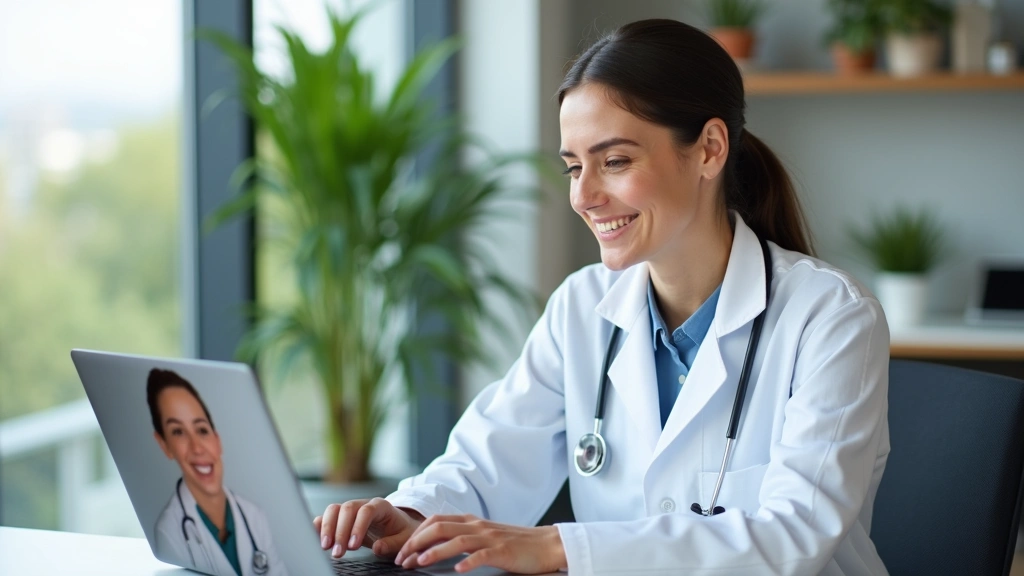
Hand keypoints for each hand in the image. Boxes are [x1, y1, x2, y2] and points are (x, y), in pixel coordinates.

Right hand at [313, 498, 423, 558]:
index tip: (353, 546)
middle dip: (340, 531)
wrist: (398, 525)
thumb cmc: (401, 531)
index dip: (358, 527)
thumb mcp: (404, 539)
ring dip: (327, 528)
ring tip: (325, 547)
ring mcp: (351, 509)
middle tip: (338, 552)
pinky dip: (320, 525)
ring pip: (334, 510)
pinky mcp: (342, 517)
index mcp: (381, 506)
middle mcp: (364, 504)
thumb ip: (392, 543)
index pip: (366, 511)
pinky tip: (317, 537)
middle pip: (347, 508)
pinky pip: (328, 516)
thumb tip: (377, 548)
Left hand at [394, 514, 566, 573]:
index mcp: (471, 521)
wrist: (547, 544)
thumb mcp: (485, 536)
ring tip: (419, 562)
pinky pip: (483, 555)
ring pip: (457, 539)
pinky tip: (458, 570)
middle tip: (402, 559)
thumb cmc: (515, 544)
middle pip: (440, 527)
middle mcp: (477, 526)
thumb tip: (436, 548)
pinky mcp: (503, 551)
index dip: (415, 535)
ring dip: (435, 551)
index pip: (435, 521)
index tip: (402, 551)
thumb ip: (464, 538)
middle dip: (416, 542)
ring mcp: (490, 537)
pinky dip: (468, 562)